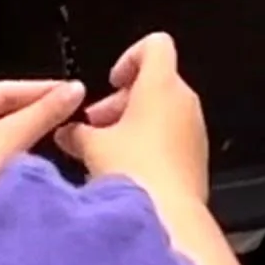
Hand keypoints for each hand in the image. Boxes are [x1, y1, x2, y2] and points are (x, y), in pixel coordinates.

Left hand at [0, 78, 84, 193]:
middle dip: (34, 109)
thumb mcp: (12, 139)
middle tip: (68, 107)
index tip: (72, 90)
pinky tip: (37, 150)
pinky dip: (15, 147)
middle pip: (0, 109)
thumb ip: (44, 112)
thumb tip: (75, 89)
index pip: (3, 90)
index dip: (41, 89)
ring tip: (58, 126)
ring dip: (26, 129)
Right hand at [58, 33, 209, 202]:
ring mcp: (195, 128)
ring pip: (164, 111)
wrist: (169, 219)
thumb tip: (67, 132)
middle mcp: (184, 101)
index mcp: (161, 85)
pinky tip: (128, 169)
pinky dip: (151, 142)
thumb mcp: (93, 147)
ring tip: (106, 151)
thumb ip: (77, 132)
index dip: (130, 57)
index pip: (156, 45)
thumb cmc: (133, 172)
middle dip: (123, 100)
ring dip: (135, 123)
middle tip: (96, 125)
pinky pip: (173, 136)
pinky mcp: (197, 156)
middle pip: (156, 81)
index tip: (112, 83)